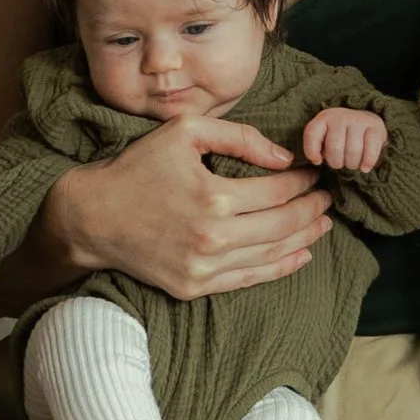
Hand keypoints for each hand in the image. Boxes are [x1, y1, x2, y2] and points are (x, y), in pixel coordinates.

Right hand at [39, 113, 330, 302]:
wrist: (92, 217)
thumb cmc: (137, 168)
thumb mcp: (184, 132)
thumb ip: (239, 137)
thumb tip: (284, 158)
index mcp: (213, 197)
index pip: (278, 191)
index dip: (303, 181)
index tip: (314, 173)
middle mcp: (213, 238)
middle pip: (283, 225)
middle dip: (312, 210)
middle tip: (327, 198)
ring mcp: (203, 268)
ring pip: (272, 255)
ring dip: (304, 239)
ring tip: (322, 224)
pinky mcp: (193, 286)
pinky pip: (249, 279)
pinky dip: (280, 268)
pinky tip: (299, 255)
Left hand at [303, 105, 387, 174]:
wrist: (367, 123)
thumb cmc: (341, 136)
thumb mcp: (325, 137)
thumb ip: (316, 147)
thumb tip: (317, 160)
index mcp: (325, 118)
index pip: (311, 134)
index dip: (311, 152)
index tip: (318, 161)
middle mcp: (341, 116)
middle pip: (334, 148)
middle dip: (336, 162)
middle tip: (340, 163)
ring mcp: (359, 120)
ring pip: (353, 151)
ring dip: (352, 164)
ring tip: (352, 163)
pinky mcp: (376, 127)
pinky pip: (371, 151)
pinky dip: (367, 162)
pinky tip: (365, 167)